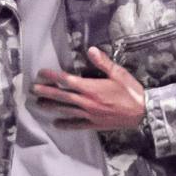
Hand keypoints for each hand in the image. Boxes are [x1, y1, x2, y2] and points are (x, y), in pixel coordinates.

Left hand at [32, 46, 146, 132]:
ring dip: (51, 107)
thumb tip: (90, 50)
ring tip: (39, 104)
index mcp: (91, 88)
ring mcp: (89, 115)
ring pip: (65, 110)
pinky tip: (56, 124)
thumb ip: (103, 62)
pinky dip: (65, 124)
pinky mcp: (94, 124)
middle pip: (62, 96)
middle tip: (33, 90)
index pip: (67, 81)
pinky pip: (76, 125)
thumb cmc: (131, 92)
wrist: (142, 113)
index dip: (52, 76)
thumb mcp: (119, 73)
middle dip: (46, 92)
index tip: (41, 73)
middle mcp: (87, 102)